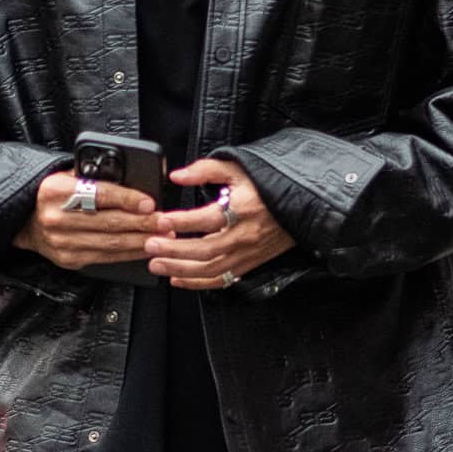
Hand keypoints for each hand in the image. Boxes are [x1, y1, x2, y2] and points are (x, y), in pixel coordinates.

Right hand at [14, 170, 157, 268]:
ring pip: (110, 243)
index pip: (99, 194)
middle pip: (109, 222)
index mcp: (56, 190)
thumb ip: (95, 178)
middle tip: (165, 222)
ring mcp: (62, 242)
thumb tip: (134, 183)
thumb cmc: (54, 196)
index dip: (127, 199)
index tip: (150, 203)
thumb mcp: (67, 176)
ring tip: (162, 236)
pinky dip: (129, 254)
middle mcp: (57, 217)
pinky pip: (106, 258)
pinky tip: (145, 248)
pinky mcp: (68, 259)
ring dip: (141, 241)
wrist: (25, 221)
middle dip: (143, 223)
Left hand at [145, 159, 292, 290]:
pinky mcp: (249, 264)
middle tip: (150, 245)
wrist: (302, 205)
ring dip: (180, 269)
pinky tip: (178, 278)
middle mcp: (245, 235)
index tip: (160, 220)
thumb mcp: (239, 168)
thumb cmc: (269, 185)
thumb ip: (206, 170)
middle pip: (204, 250)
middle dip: (174, 250)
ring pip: (210, 269)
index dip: (181, 221)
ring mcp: (247, 253)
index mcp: (242, 209)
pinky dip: (198, 283)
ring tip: (156, 264)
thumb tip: (178, 176)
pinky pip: (222, 280)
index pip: (206, 219)